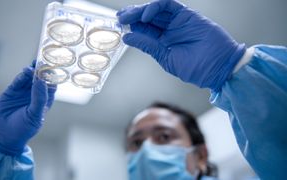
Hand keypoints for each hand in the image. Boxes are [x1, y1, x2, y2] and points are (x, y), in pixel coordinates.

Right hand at [0, 62, 56, 155]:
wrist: (3, 136)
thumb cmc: (24, 129)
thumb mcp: (35, 115)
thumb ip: (39, 98)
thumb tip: (42, 81)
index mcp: (45, 100)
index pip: (52, 84)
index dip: (53, 76)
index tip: (53, 69)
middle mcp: (35, 94)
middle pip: (41, 78)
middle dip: (42, 70)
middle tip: (42, 62)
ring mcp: (23, 92)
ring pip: (30, 77)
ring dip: (32, 71)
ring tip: (32, 67)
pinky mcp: (12, 91)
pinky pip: (18, 81)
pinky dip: (21, 76)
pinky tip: (24, 72)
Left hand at [117, 0, 245, 90]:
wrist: (218, 68)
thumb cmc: (196, 68)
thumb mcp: (166, 58)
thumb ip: (148, 45)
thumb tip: (128, 37)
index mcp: (164, 43)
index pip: (145, 31)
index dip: (132, 27)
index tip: (119, 26)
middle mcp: (169, 31)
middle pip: (148, 19)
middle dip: (133, 17)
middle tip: (120, 18)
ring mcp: (177, 22)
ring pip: (156, 11)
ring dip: (141, 11)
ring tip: (128, 15)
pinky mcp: (187, 15)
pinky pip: (169, 6)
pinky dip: (156, 7)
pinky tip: (146, 15)